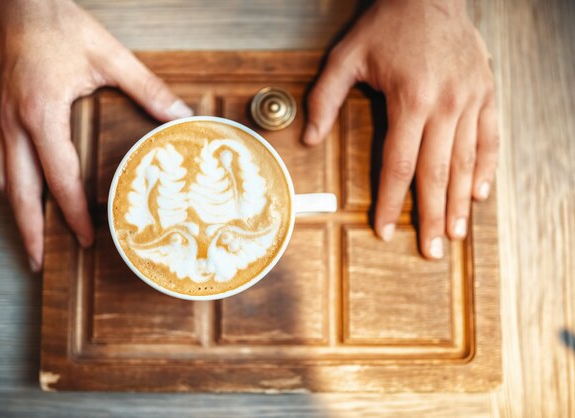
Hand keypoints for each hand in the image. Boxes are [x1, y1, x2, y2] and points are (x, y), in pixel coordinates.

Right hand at [0, 0, 192, 271]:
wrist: (21, 7)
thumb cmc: (61, 28)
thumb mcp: (110, 56)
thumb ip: (147, 88)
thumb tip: (180, 115)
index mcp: (43, 114)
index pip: (59, 178)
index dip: (72, 213)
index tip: (87, 238)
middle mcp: (17, 125)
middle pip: (19, 193)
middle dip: (28, 232)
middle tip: (38, 262)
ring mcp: (5, 123)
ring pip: (4, 182)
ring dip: (16, 214)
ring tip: (30, 241)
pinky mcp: (4, 118)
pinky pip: (0, 163)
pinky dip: (11, 188)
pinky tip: (22, 198)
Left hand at [303, 0, 497, 258]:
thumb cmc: (388, 23)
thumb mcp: (347, 55)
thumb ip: (325, 98)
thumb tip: (310, 139)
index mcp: (411, 99)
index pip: (398, 164)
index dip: (390, 200)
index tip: (384, 229)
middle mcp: (446, 104)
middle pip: (436, 172)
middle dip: (431, 216)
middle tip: (431, 250)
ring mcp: (471, 98)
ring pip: (465, 161)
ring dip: (459, 202)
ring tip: (455, 234)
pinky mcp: (486, 92)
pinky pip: (489, 138)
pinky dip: (485, 168)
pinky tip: (478, 194)